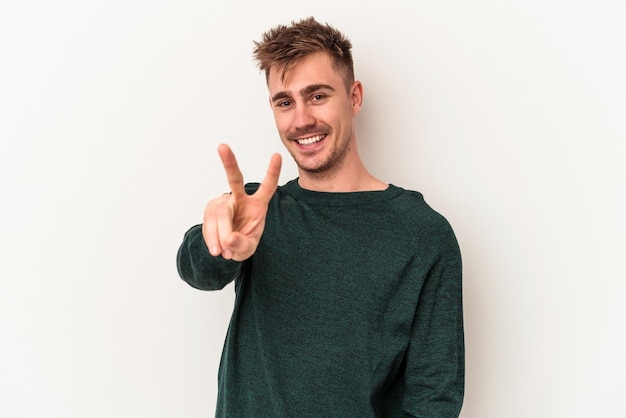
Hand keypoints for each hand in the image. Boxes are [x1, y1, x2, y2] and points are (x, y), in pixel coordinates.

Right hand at [202, 144, 281, 260]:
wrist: (224, 247)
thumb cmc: (242, 242)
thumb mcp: (248, 248)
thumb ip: (242, 245)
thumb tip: (229, 239)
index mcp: (257, 205)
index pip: (267, 187)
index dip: (272, 172)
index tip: (277, 155)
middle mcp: (240, 198)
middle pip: (234, 180)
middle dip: (229, 162)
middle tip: (222, 146)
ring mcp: (223, 203)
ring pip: (221, 215)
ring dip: (221, 236)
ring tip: (223, 251)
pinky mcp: (210, 209)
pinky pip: (210, 224)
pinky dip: (212, 239)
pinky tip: (216, 249)